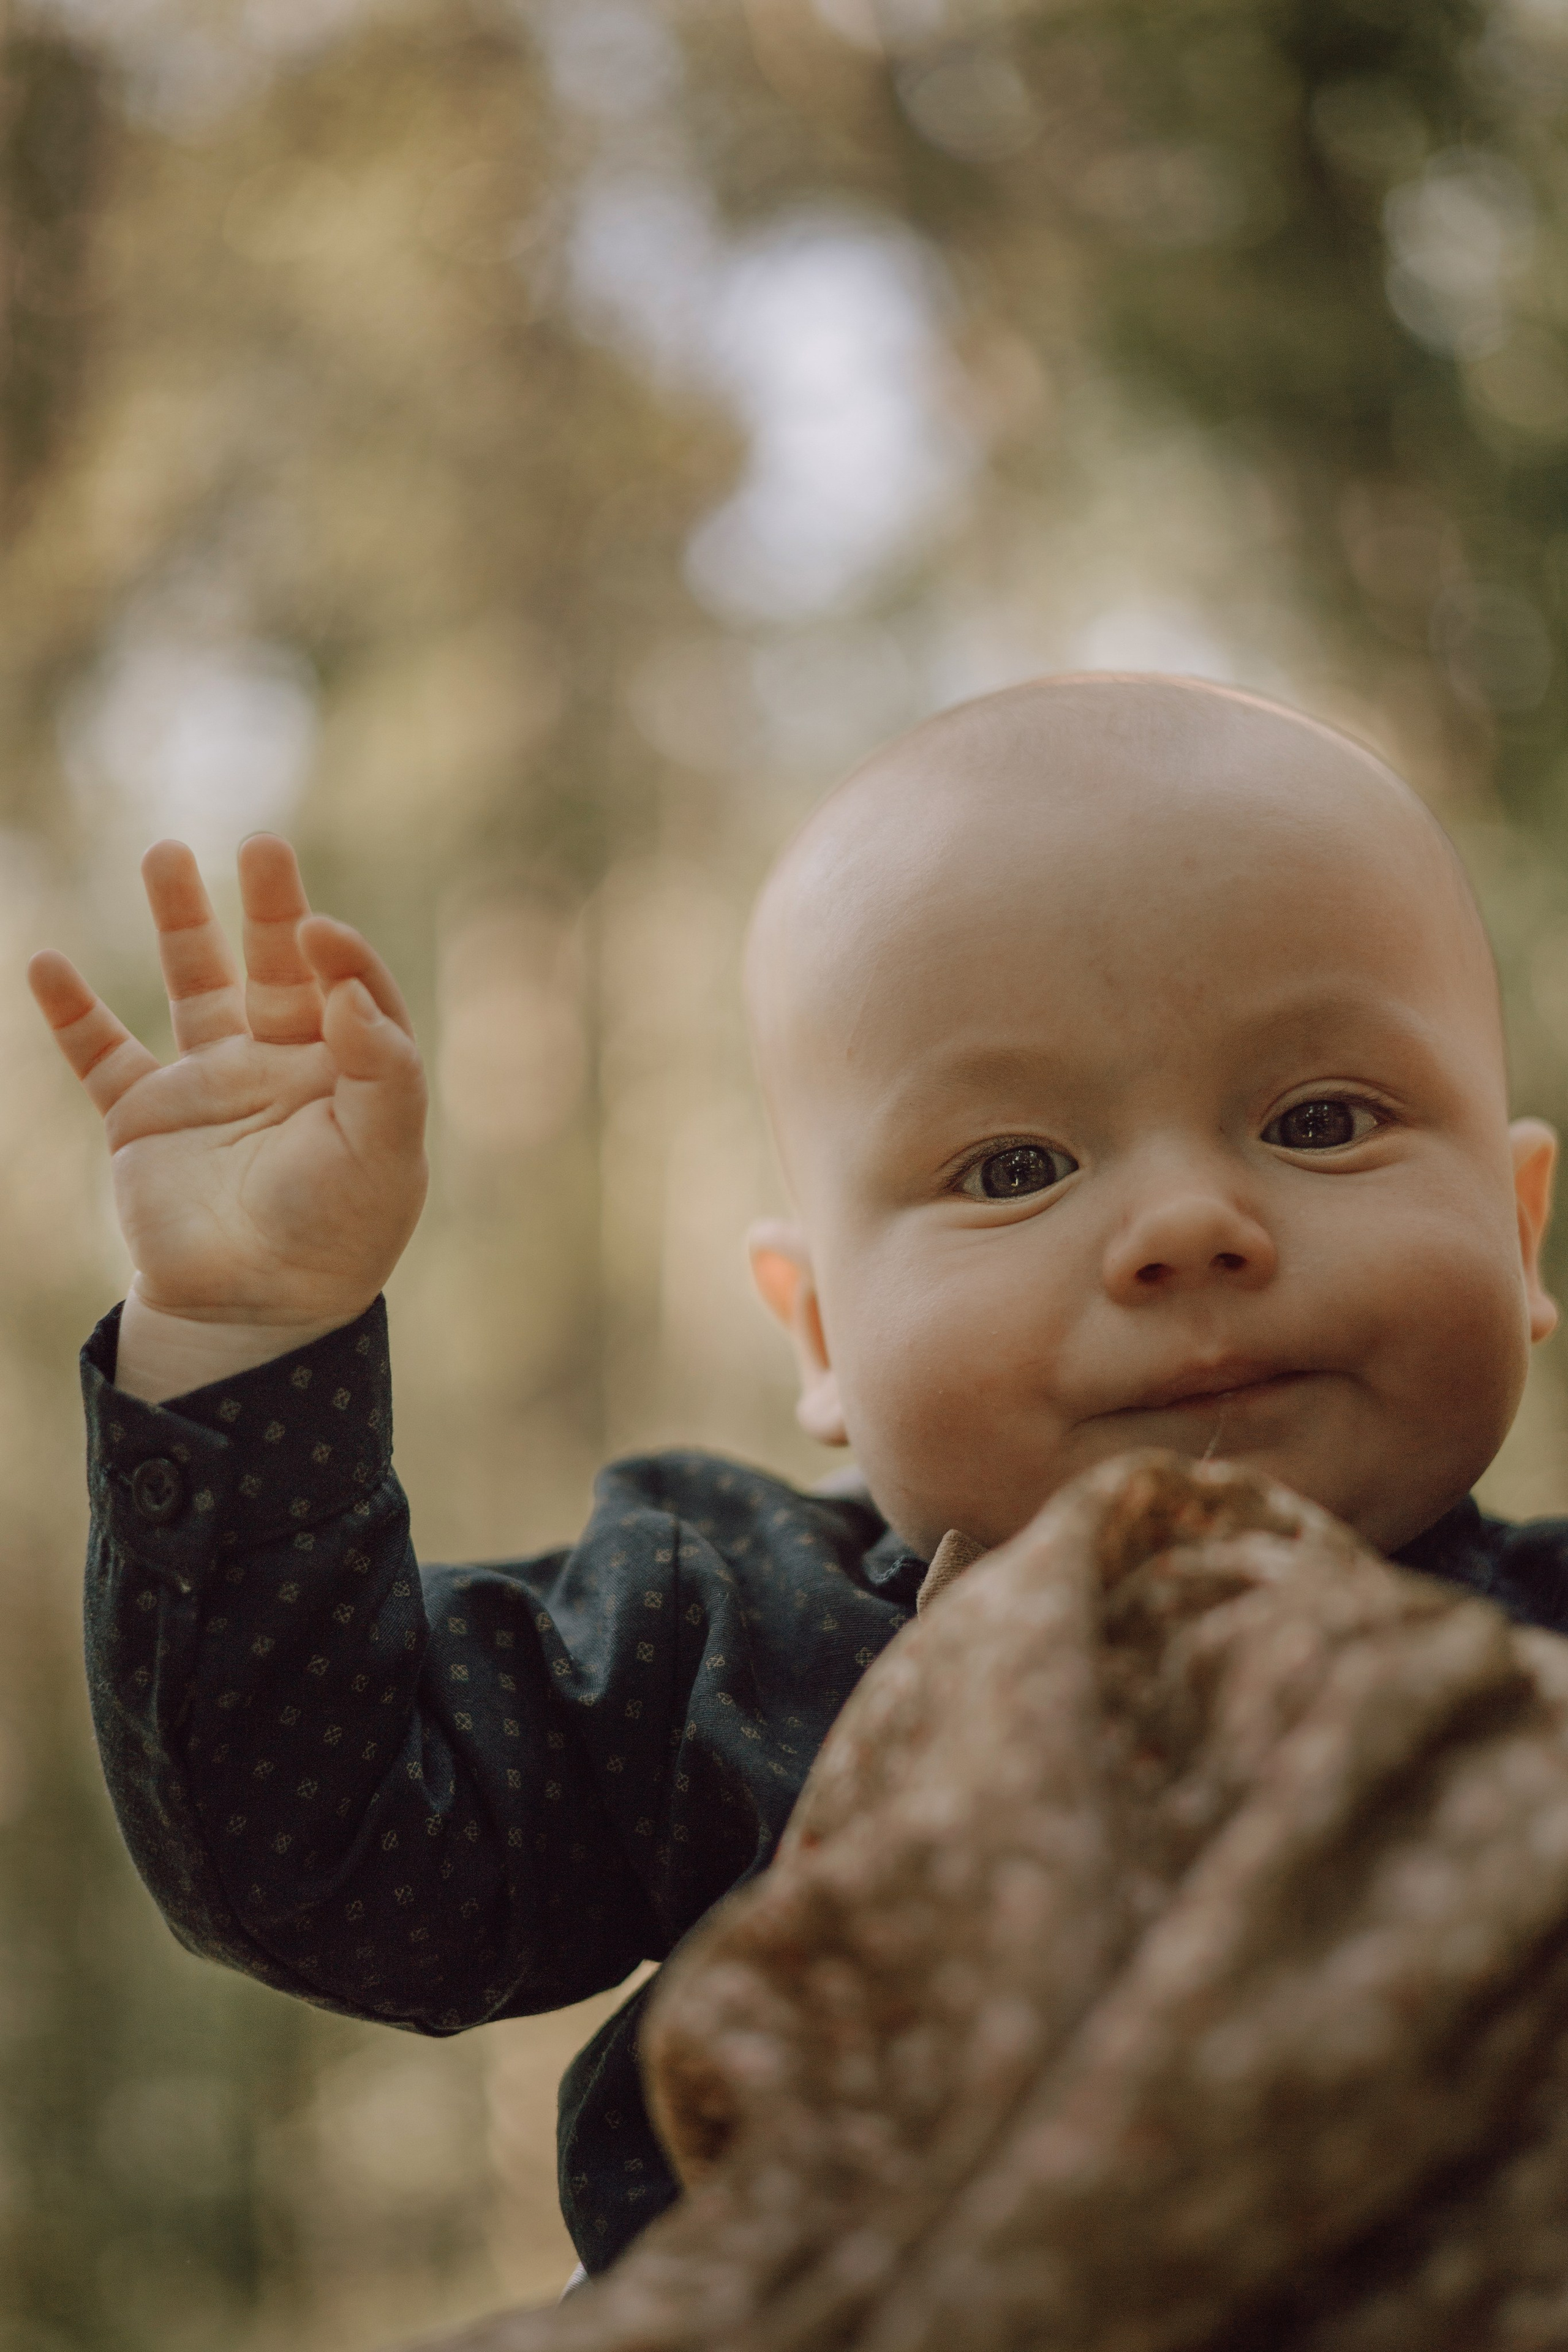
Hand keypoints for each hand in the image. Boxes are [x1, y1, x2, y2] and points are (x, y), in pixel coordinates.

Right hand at [29, 836, 427, 1392]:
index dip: (341, 952)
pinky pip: (102, 1055)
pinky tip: (47, 964)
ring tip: (166, 853)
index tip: (320, 931)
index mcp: (347, 1070)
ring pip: (194, 984)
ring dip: (180, 921)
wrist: (253, 1310)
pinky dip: (73, 1013)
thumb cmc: (336, 1234)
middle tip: (263, 844)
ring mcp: (210, 1085)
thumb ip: (383, 1068)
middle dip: (272, 905)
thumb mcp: (385, 1153)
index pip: (350, 985)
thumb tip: (348, 991)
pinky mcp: (146, 1117)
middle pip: (278, 964)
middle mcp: (281, 1064)